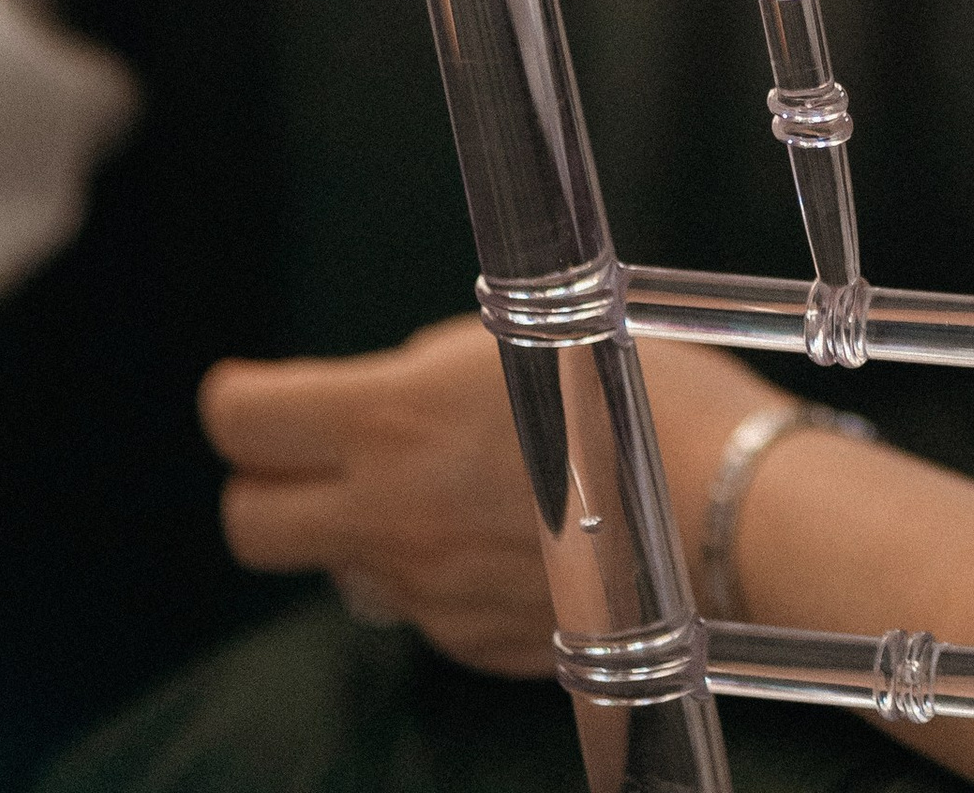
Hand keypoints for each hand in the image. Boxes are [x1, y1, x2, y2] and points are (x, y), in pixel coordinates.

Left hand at [202, 316, 774, 674]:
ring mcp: (427, 594)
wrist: (734, 514)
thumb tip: (390, 393)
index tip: (258, 388)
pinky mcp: (470, 643)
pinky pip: (416, 607)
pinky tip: (503, 526)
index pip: (244, 421)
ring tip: (438, 482)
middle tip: (319, 447)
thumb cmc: (650, 396)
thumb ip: (433, 370)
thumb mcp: (530, 330)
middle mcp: (390, 517)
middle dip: (268, 482)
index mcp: (393, 420)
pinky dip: (433, 569)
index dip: (239, 398)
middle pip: (249, 523)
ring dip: (358, 528)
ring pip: (336, 571)